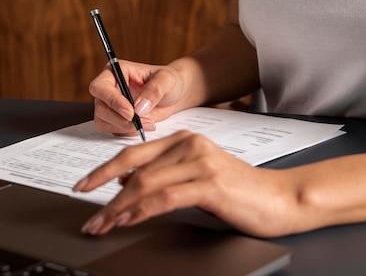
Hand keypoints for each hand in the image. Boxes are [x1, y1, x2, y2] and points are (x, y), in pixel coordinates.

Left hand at [72, 130, 301, 237]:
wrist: (281, 198)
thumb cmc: (240, 190)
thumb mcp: (196, 176)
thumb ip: (165, 174)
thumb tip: (126, 183)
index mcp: (184, 139)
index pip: (133, 153)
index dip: (103, 170)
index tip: (83, 186)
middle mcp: (190, 144)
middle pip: (134, 167)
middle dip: (104, 193)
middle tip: (89, 216)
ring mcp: (200, 161)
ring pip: (146, 183)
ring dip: (118, 208)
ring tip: (103, 225)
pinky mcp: (210, 182)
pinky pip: (166, 196)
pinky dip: (142, 209)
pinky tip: (128, 221)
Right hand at [88, 60, 185, 135]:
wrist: (171, 96)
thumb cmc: (167, 82)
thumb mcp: (166, 80)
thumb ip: (154, 91)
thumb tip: (139, 108)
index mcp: (115, 72)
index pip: (100, 87)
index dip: (112, 100)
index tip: (130, 112)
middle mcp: (108, 89)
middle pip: (100, 108)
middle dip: (120, 119)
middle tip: (141, 122)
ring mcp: (110, 105)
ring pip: (103, 122)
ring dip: (124, 127)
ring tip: (148, 123)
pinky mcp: (114, 120)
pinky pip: (113, 131)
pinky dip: (128, 132)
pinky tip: (143, 126)